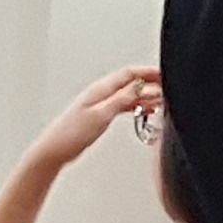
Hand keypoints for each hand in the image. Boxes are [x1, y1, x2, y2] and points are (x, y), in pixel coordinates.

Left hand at [39, 66, 160, 163]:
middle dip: (149, 83)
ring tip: (160, 101)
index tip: (164, 75)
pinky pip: (122, 105)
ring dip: (144, 96)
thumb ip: (122, 99)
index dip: (148, 72)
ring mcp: (99, 105)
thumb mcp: (102, 115)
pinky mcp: (98, 116)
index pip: (129, 73)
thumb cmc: (71, 133)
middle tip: (167, 89)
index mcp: (100, 90)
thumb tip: (140, 86)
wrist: (55, 150)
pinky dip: (135, 106)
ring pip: (127, 94)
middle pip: (129, 82)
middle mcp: (100, 94)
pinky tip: (142, 111)